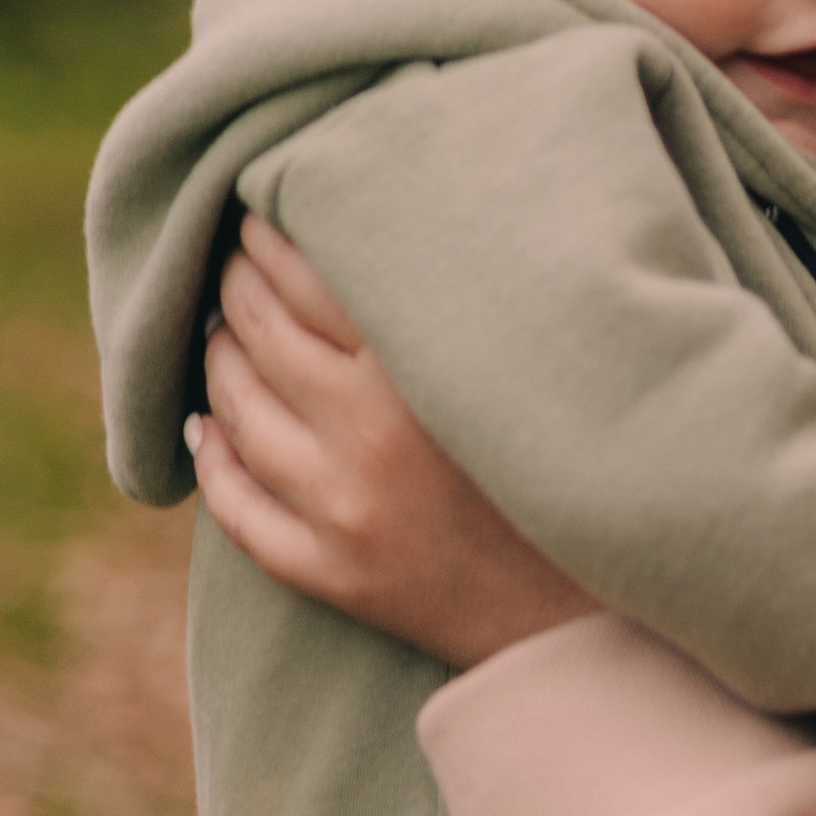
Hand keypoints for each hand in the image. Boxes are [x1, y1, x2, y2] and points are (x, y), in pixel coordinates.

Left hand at [189, 216, 594, 663]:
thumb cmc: (590, 459)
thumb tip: (394, 224)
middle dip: (233, 286)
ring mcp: (343, 511)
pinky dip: (212, 463)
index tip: (258, 209)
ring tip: (218, 331)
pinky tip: (204, 430)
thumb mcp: (536, 362)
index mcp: (423, 369)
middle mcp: (370, 435)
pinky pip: (238, 510)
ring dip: (216, 361)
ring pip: (236, 413)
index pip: (308, 276)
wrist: (611, 606)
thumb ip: (466, 299)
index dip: (268, 235)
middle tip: (230, 259)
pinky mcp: (334, 574)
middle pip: (260, 334)